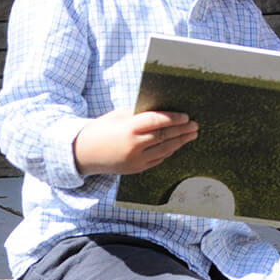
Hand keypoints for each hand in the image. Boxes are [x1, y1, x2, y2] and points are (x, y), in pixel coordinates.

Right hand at [73, 109, 197, 175]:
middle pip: (165, 136)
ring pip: (165, 150)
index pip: (158, 121)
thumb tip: (163, 111)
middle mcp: (134, 146)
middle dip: (182, 130)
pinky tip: (176, 145)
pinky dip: (169, 151)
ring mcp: (136, 160)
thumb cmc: (102, 129)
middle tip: (195, 125)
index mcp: (129, 129)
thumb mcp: (118, 116)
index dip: (174, 119)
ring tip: (191, 135)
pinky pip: (158, 160)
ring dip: (180, 142)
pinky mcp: (136, 169)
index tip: (186, 116)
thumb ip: (139, 114)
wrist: (84, 153)